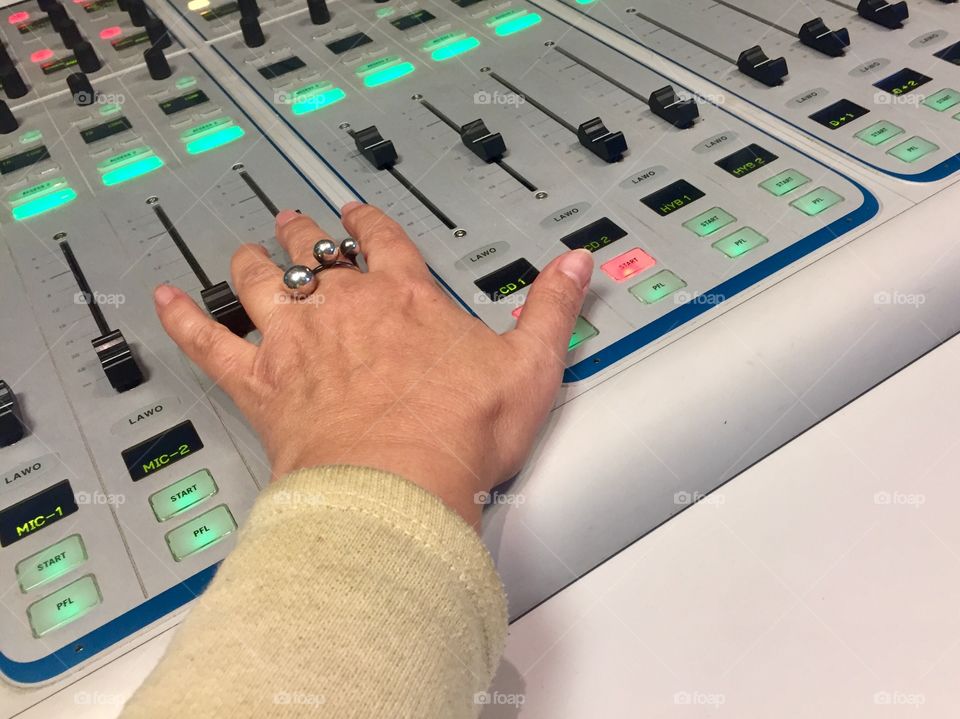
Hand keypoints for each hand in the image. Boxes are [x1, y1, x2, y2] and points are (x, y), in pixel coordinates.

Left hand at [153, 203, 592, 527]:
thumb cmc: (458, 432)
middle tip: (293, 220)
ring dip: (252, 261)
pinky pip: (208, 341)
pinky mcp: (261, 384)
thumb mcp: (530, 366)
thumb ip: (552, 309)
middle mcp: (344, 308)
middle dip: (303, 233)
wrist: (397, 483)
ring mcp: (297, 341)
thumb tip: (576, 265)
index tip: (357, 212)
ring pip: (261, 281)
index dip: (367, 221)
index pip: (381, 239)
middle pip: (314, 253)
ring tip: (245, 248)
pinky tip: (164, 300)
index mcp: (404, 298)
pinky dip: (183, 318)